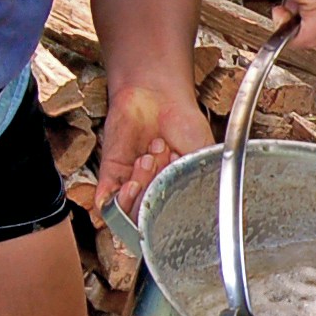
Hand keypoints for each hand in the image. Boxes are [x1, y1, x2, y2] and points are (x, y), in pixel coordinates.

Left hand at [97, 81, 212, 209]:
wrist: (158, 96)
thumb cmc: (185, 124)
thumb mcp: (205, 157)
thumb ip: (205, 185)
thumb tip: (208, 211)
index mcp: (178, 192)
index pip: (173, 219)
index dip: (176, 212)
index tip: (181, 193)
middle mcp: (154, 192)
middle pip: (151, 218)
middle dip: (158, 194)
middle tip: (168, 163)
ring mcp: (131, 186)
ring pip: (130, 212)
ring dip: (141, 190)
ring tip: (150, 158)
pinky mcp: (110, 176)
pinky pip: (108, 203)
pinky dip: (118, 199)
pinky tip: (131, 183)